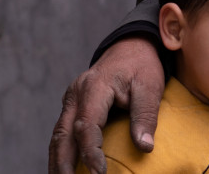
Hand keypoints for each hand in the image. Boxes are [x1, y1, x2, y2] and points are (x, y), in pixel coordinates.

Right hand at [49, 36, 163, 173]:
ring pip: (58, 134)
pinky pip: (63, 130)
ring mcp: (71, 99)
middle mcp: (76, 94)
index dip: (91, 153)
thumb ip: (145, 115)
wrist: (130, 47)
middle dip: (63, 163)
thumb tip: (145, 148)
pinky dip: (62, 151)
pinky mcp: (73, 105)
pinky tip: (66, 168)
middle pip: (62, 133)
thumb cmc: (142, 66)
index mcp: (94, 87)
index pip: (87, 126)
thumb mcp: (150, 86)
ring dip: (58, 160)